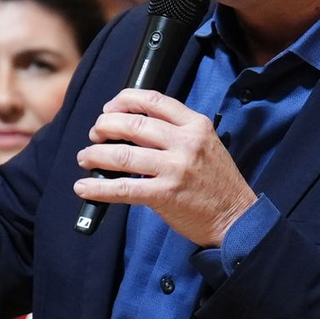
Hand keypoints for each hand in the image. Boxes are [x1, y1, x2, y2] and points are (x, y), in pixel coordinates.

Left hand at [74, 88, 257, 247]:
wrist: (235, 218)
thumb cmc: (217, 181)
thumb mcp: (205, 142)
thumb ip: (176, 130)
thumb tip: (133, 124)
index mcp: (195, 125)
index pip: (154, 100)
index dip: (124, 100)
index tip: (109, 108)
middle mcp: (185, 142)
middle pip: (134, 124)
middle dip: (106, 126)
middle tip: (94, 133)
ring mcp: (175, 169)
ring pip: (124, 154)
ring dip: (97, 154)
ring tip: (85, 157)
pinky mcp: (165, 195)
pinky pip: (124, 188)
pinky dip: (98, 188)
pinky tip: (84, 187)